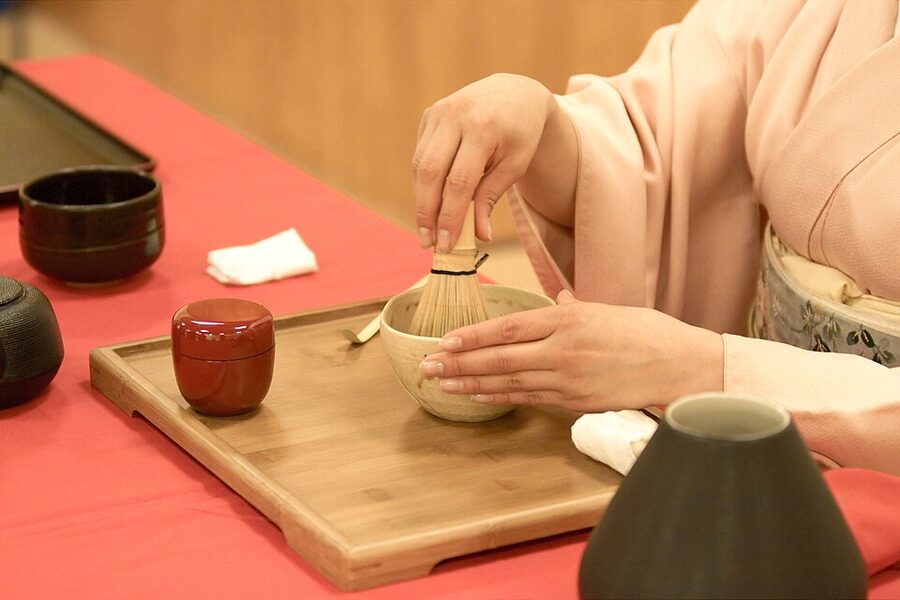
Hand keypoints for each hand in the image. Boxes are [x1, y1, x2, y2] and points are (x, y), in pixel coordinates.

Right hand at [412, 73, 562, 251]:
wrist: (516, 91)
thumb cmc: (521, 132)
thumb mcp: (516, 165)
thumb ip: (492, 197)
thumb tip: (480, 236)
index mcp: (483, 128)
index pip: (459, 181)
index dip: (450, 215)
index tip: (446, 244)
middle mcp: (455, 116)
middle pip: (431, 173)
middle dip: (426, 212)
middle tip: (428, 242)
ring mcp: (438, 113)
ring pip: (420, 165)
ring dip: (421, 200)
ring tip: (427, 229)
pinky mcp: (429, 115)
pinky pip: (420, 155)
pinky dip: (423, 182)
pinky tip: (430, 202)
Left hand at [419, 290, 722, 411]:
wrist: (681, 366)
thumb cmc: (647, 332)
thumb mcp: (606, 308)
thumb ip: (574, 308)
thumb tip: (557, 300)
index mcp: (569, 319)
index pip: (509, 328)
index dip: (473, 336)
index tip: (445, 341)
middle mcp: (563, 349)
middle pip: (500, 358)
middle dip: (459, 362)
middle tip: (428, 366)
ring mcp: (568, 379)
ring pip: (509, 382)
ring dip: (472, 384)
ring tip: (443, 384)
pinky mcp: (576, 402)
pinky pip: (529, 399)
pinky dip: (501, 398)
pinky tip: (479, 397)